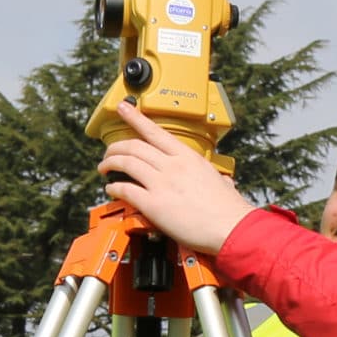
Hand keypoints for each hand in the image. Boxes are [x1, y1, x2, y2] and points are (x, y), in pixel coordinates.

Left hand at [98, 101, 253, 252]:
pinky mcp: (154, 204)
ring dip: (109, 163)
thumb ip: (212, 176)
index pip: (154, 131)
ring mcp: (162, 184)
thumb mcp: (219, 180)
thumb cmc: (228, 209)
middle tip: (109, 151)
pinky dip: (113, 187)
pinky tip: (111, 188)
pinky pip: (125, 189)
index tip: (123, 108)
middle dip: (115, 146)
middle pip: (134, 146)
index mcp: (187, 157)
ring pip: (126, 163)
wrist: (231, 228)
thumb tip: (222, 180)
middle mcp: (172, 166)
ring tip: (104, 168)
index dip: (134, 117)